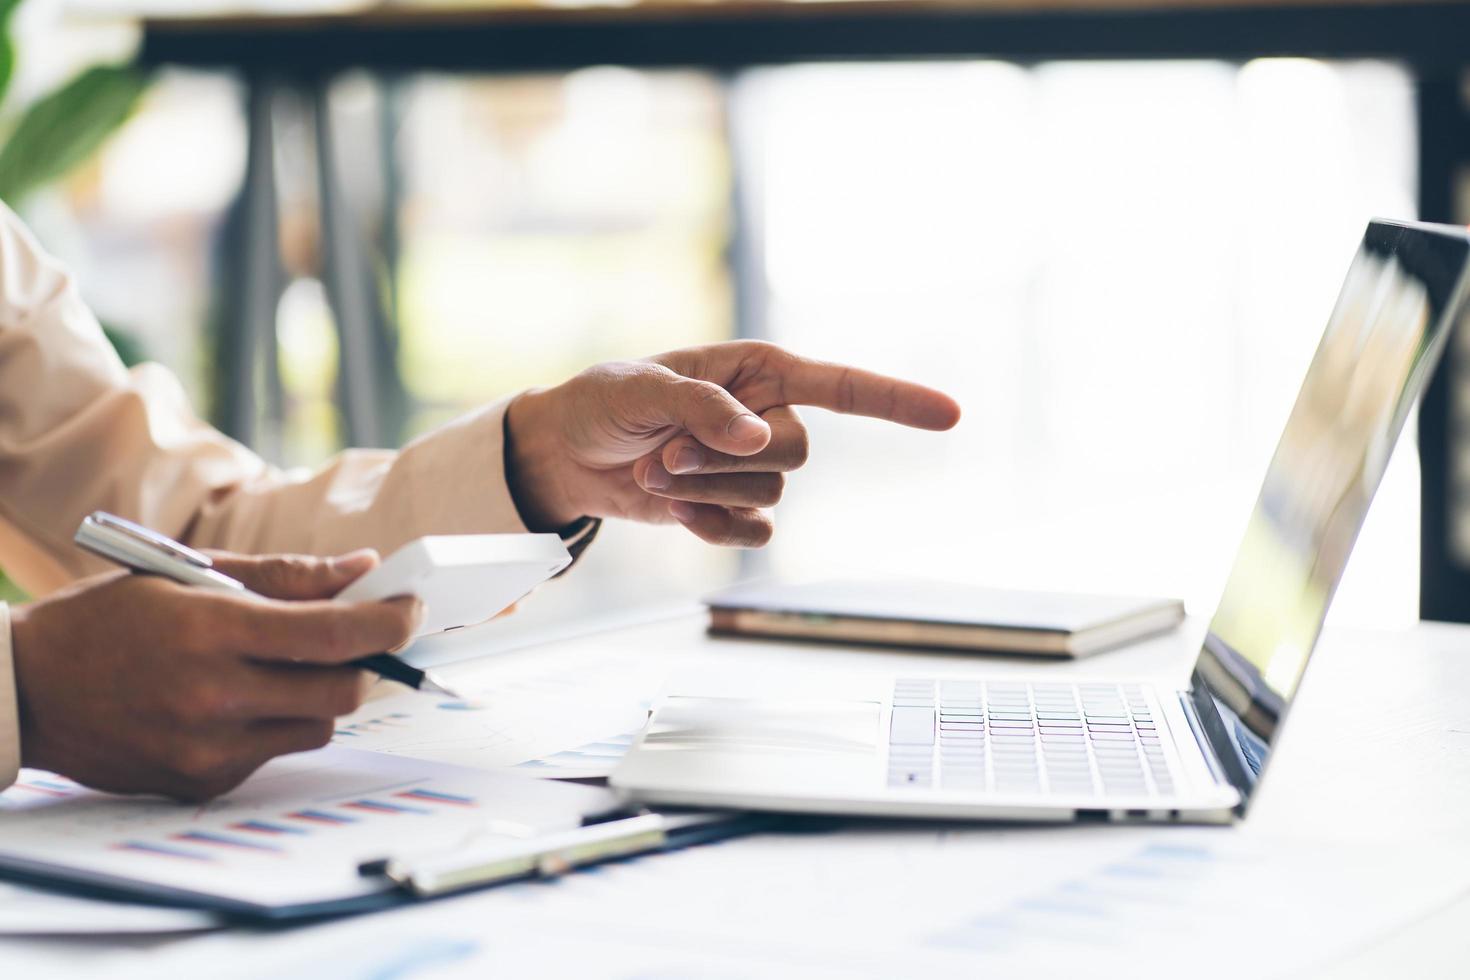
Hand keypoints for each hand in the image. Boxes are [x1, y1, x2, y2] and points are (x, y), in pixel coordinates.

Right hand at [10, 551, 420, 800]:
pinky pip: (276, 751)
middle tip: (356, 635)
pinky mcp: (204, 781)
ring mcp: (208, 747)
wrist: (28, 690)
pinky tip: (235, 699)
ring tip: (277, 665)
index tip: (411, 607)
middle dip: (363, 660)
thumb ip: (285, 576)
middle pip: (341, 689)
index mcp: (211, 629)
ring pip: (318, 724)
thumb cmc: (108, 620)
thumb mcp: (189, 574)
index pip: (332, 634)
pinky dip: (277, 721)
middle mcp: (213, 695)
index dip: (387, 621)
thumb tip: (363, 570)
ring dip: (320, 692)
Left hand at [505, 340, 960, 545]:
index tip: (952, 416)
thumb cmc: (605, 401)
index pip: (844, 387)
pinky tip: (672, 509)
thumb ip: (702, 407)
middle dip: (726, 460)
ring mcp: (752, 468)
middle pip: (797, 454)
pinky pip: (751, 534)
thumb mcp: (643, 388)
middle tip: (663, 452)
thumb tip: (758, 437)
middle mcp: (767, 416)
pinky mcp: (732, 509)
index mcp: (761, 371)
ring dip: (705, 491)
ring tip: (655, 470)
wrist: (569, 454)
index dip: (898, 401)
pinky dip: (708, 526)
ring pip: (770, 497)